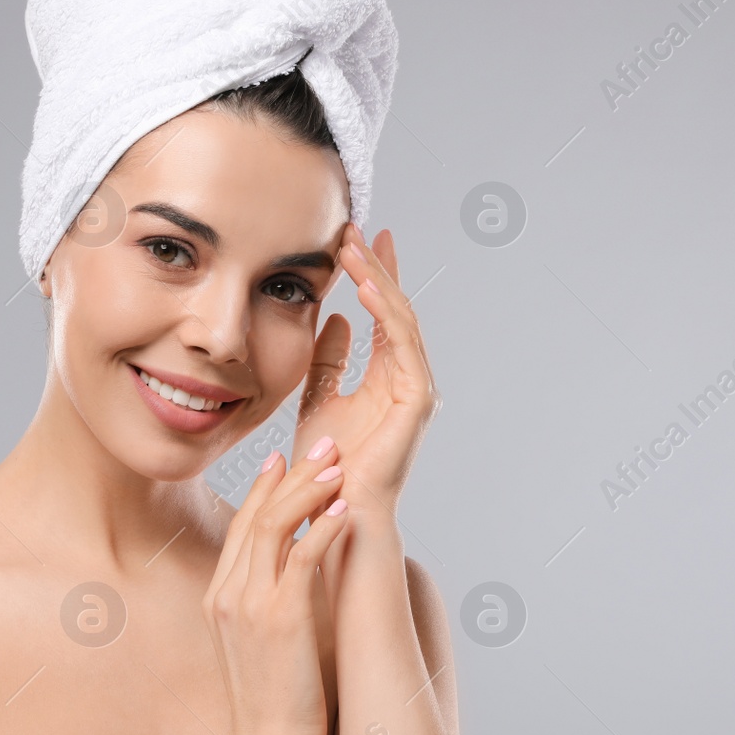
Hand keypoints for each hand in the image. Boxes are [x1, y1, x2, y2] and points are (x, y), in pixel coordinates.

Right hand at [202, 441, 348, 734]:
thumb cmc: (271, 701)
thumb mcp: (255, 642)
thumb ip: (264, 603)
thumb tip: (290, 578)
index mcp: (220, 595)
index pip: (242, 525)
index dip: (264, 487)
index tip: (285, 458)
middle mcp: (229, 592)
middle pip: (257, 514)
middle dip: (293, 474)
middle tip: (325, 445)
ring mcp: (250, 604)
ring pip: (276, 525)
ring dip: (309, 489)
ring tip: (338, 465)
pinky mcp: (280, 618)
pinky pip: (302, 558)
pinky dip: (324, 527)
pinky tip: (345, 509)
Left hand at [292, 224, 439, 519]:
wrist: (333, 507)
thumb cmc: (325, 464)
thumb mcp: (317, 397)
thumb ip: (328, 360)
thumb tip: (334, 320)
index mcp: (387, 377)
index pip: (384, 314)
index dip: (373, 274)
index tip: (358, 237)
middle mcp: (407, 379)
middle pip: (396, 308)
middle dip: (376, 266)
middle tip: (356, 226)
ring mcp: (416, 388)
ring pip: (401, 318)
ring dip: (378, 279)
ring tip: (354, 245)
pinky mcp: (416, 400)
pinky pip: (403, 344)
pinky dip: (386, 312)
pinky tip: (365, 285)